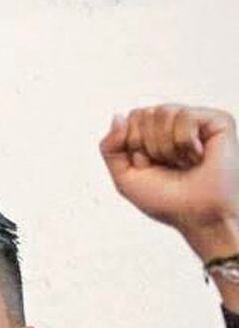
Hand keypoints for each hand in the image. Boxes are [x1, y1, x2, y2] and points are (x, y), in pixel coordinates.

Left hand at [100, 104, 238, 260]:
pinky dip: (185, 142)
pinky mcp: (217, 120)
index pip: (127, 120)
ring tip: (183, 163)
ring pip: (161, 112)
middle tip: (168, 166)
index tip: (149, 167)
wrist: (198, 215)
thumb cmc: (166, 200)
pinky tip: (198, 156)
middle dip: (146, 146)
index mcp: (151, 134)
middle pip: (141, 114)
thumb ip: (110, 147)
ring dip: (165, 147)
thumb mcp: (125, 177)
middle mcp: (173, 124)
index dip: (131, 147)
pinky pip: (185, 116)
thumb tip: (118, 117)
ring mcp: (196, 120)